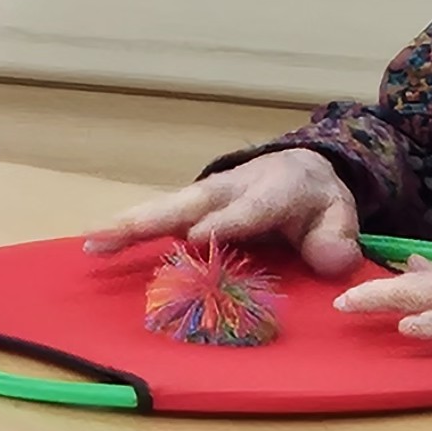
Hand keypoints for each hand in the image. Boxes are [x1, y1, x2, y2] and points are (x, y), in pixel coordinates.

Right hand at [83, 147, 363, 275]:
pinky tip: (95, 243)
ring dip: (126, 224)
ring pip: (163, 209)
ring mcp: (204, 198)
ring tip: (92, 240)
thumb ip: (337, 239)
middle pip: (188, 204)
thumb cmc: (316, 200)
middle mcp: (229, 189)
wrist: (298, 169)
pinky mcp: (187, 208)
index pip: (249, 209)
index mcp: (273, 189)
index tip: (195, 238)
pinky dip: (124, 229)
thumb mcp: (340, 216)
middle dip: (152, 218)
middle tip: (116, 233)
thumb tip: (328, 261)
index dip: (224, 223)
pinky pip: (155, 218)